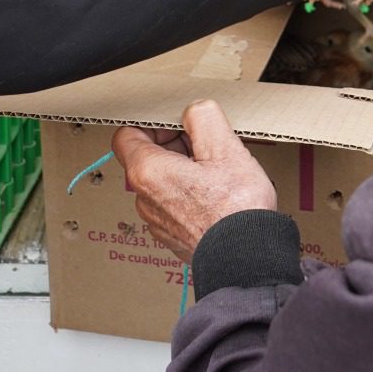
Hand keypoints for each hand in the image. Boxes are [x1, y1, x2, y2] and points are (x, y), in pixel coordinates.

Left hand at [111, 100, 276, 263]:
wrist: (246, 261)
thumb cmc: (235, 210)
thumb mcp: (225, 147)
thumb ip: (203, 117)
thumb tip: (194, 110)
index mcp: (147, 172)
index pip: (126, 134)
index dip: (152, 123)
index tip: (177, 124)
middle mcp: (144, 199)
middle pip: (147, 157)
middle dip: (175, 145)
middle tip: (206, 147)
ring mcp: (156, 222)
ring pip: (162, 182)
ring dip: (184, 171)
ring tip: (216, 174)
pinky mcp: (172, 237)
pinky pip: (172, 205)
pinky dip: (188, 195)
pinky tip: (216, 197)